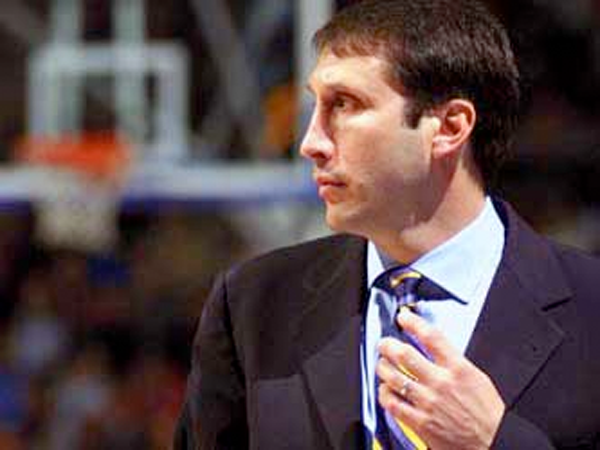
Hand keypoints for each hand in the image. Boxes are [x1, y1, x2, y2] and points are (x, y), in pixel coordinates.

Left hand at [376, 308, 504, 449]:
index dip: (413, 322)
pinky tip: (385, 390)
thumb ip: (453, 363)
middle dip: (388, 345)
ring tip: (382, 364)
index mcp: (458, 369)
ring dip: (383, 367)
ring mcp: (428, 402)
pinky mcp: (420, 422)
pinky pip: (392, 404)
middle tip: (384, 343)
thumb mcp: (477, 378)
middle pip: (405, 354)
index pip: (431, 337)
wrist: (494, 442)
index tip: (404, 317)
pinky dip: (384, 394)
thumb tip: (435, 349)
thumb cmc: (488, 414)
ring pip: (393, 377)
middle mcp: (441, 383)